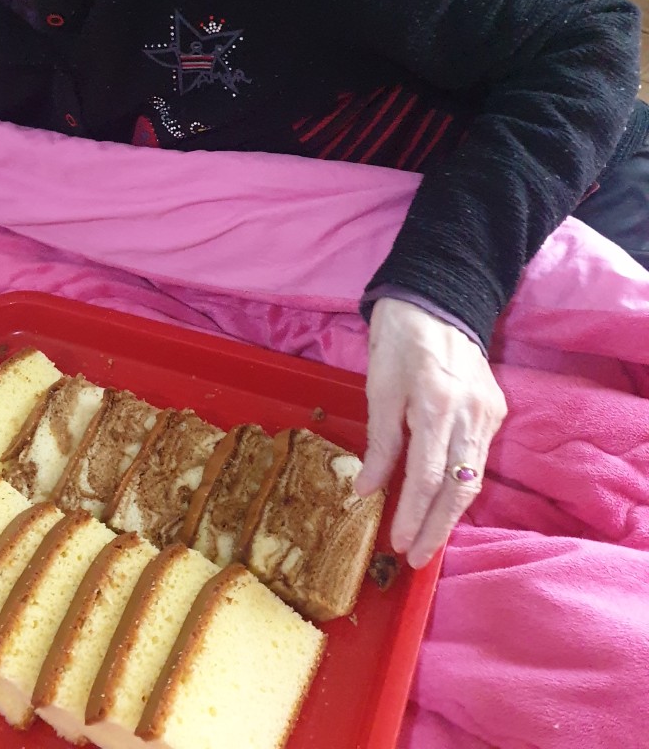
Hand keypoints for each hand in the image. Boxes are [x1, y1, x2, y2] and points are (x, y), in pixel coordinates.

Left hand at [352, 297, 506, 567]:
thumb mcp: (379, 387)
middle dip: (437, 527)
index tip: (399, 544)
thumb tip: (366, 490)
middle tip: (417, 558)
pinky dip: (461, 483)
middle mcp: (470, 415)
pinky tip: (443, 500)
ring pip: (473, 476)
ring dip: (450, 511)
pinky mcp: (494, 410)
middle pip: (459, 487)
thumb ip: (380, 442)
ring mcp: (487, 413)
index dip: (413, 514)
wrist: (438, 300)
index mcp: (436, 406)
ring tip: (427, 539)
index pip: (426, 477)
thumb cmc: (398, 340)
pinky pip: (478, 456)